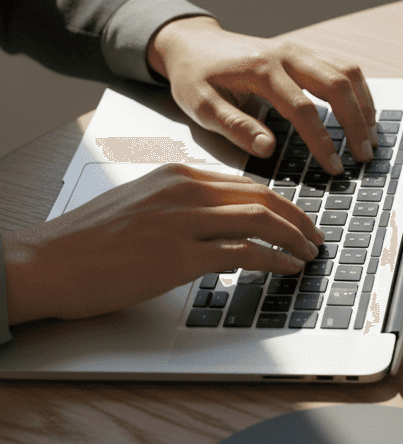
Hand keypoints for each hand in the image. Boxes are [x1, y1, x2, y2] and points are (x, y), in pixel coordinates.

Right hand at [1, 164, 322, 323]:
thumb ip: (182, 207)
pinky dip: (274, 260)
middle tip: (315, 236)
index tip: (297, 218)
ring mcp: (182, 221)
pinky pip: (243, 252)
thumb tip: (220, 224)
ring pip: (260, 220)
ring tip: (308, 254)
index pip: (246, 183)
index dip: (281, 203)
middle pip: (262, 196)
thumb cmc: (89, 242)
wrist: (45, 263)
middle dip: (298, 218)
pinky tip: (287, 268)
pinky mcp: (178, 256)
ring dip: (294, 238)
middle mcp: (184, 190)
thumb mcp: (142, 206)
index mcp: (177, 174)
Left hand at [146, 16, 377, 173]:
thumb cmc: (195, 76)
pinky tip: (363, 115)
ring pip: (348, 72)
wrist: (192, 43)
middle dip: (356, 123)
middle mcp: (287, 54)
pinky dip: (360, 92)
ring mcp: (300, 50)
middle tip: (364, 156)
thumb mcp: (201, 105)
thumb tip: (268, 149)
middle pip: (338, 85)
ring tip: (371, 138)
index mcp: (261, 69)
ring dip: (364, 105)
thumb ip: (235, 127)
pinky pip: (344, 67)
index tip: (334, 167)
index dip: (322, 141)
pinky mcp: (306, 52)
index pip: (303, 109)